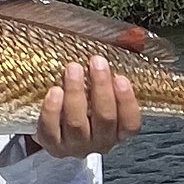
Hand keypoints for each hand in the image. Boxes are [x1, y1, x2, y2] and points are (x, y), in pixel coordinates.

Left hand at [24, 57, 144, 156]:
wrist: (57, 127)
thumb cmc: (87, 103)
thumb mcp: (104, 88)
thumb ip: (116, 68)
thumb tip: (133, 37)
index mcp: (118, 131)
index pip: (130, 123)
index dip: (127, 102)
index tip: (121, 78)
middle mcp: (100, 142)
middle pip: (104, 119)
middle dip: (101, 88)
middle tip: (96, 62)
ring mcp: (76, 146)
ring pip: (77, 124)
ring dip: (76, 93)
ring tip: (73, 69)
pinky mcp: (52, 145)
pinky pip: (51, 131)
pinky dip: (52, 111)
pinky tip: (54, 91)